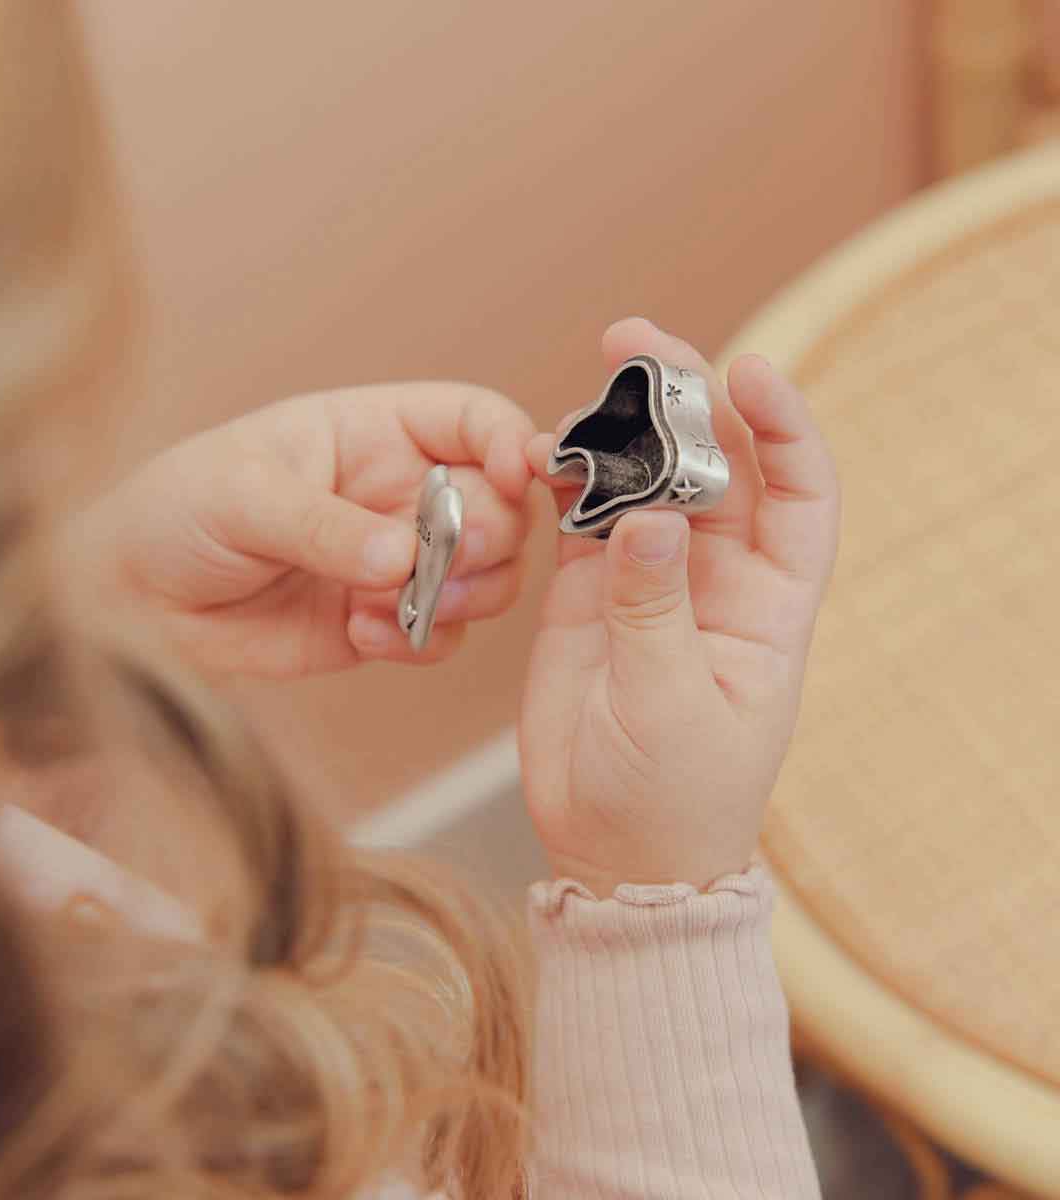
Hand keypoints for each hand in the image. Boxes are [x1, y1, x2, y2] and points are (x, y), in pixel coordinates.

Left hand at [78, 383, 535, 679]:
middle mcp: (401, 495)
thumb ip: (327, 525)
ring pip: (488, 578)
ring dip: (460, 596)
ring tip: (390, 605)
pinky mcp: (382, 622)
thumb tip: (405, 556)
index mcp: (376, 432)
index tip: (521, 474)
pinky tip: (358, 632)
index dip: (513, 443)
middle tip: (434, 561)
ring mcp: (397, 562)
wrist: (131, 603)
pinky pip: (442, 636)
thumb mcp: (244, 496)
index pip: (476, 421)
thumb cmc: (176, 513)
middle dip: (484, 538)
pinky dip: (418, 641)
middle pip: (501, 509)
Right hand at [519, 319, 838, 893]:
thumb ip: (654, 610)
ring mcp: (648, 582)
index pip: (798, 494)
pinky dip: (566, 483)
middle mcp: (715, 580)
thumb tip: (645, 516)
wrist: (613, 851)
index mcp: (767, 606)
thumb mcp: (670, 706)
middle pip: (713, 466)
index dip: (782, 427)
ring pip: (642, 481)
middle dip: (684, 399)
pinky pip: (583, 520)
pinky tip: (544, 455)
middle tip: (636, 344)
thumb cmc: (671, 798)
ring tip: (584, 391)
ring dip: (618, 431)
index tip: (746, 374)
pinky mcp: (588, 596)